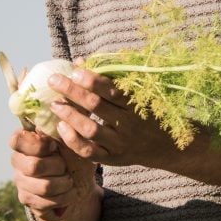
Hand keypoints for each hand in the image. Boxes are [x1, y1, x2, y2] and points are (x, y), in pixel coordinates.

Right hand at [9, 128, 95, 220]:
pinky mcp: (26, 198)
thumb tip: (59, 113)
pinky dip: (64, 197)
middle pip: (34, 167)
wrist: (81, 184)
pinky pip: (46, 201)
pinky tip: (67, 191)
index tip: (54, 146)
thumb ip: (64, 128)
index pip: (17, 140)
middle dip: (58, 168)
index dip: (38, 145)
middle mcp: (18, 160)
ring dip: (64, 184)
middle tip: (66, 166)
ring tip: (69, 179)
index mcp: (26, 141)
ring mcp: (20, 180)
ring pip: (43, 186)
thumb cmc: (76, 157)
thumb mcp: (75, 141)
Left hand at [46, 68, 181, 169]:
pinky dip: (73, 140)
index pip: (113, 91)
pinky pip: (89, 152)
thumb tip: (81, 62)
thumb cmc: (147, 115)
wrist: (166, 147)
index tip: (75, 71)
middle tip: (54, 80)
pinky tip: (61, 127)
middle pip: (97, 106)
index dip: (93, 81)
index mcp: (136, 106)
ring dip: (70, 115)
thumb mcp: (138, 96)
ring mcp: (120, 143)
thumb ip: (111, 80)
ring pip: (91, 129)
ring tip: (54, 104)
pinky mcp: (113, 159)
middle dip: (73, 92)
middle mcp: (129, 124)